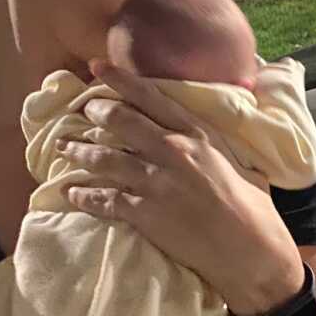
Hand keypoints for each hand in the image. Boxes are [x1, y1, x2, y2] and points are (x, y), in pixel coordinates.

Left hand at [59, 60, 304, 312]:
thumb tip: (201, 137)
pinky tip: (69, 192)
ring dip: (78, 150)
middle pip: (120, 121)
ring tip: (63, 146)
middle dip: (94, 112)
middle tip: (82, 111)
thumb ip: (212, 145)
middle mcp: (172, 151)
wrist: (248, 249)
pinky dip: (82, 195)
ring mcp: (155, 182)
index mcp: (197, 135)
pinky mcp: (144, 213)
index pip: (151, 98)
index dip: (119, 80)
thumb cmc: (252, 207)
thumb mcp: (236, 161)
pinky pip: (102, 199)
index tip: (97, 66)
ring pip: (104, 158)